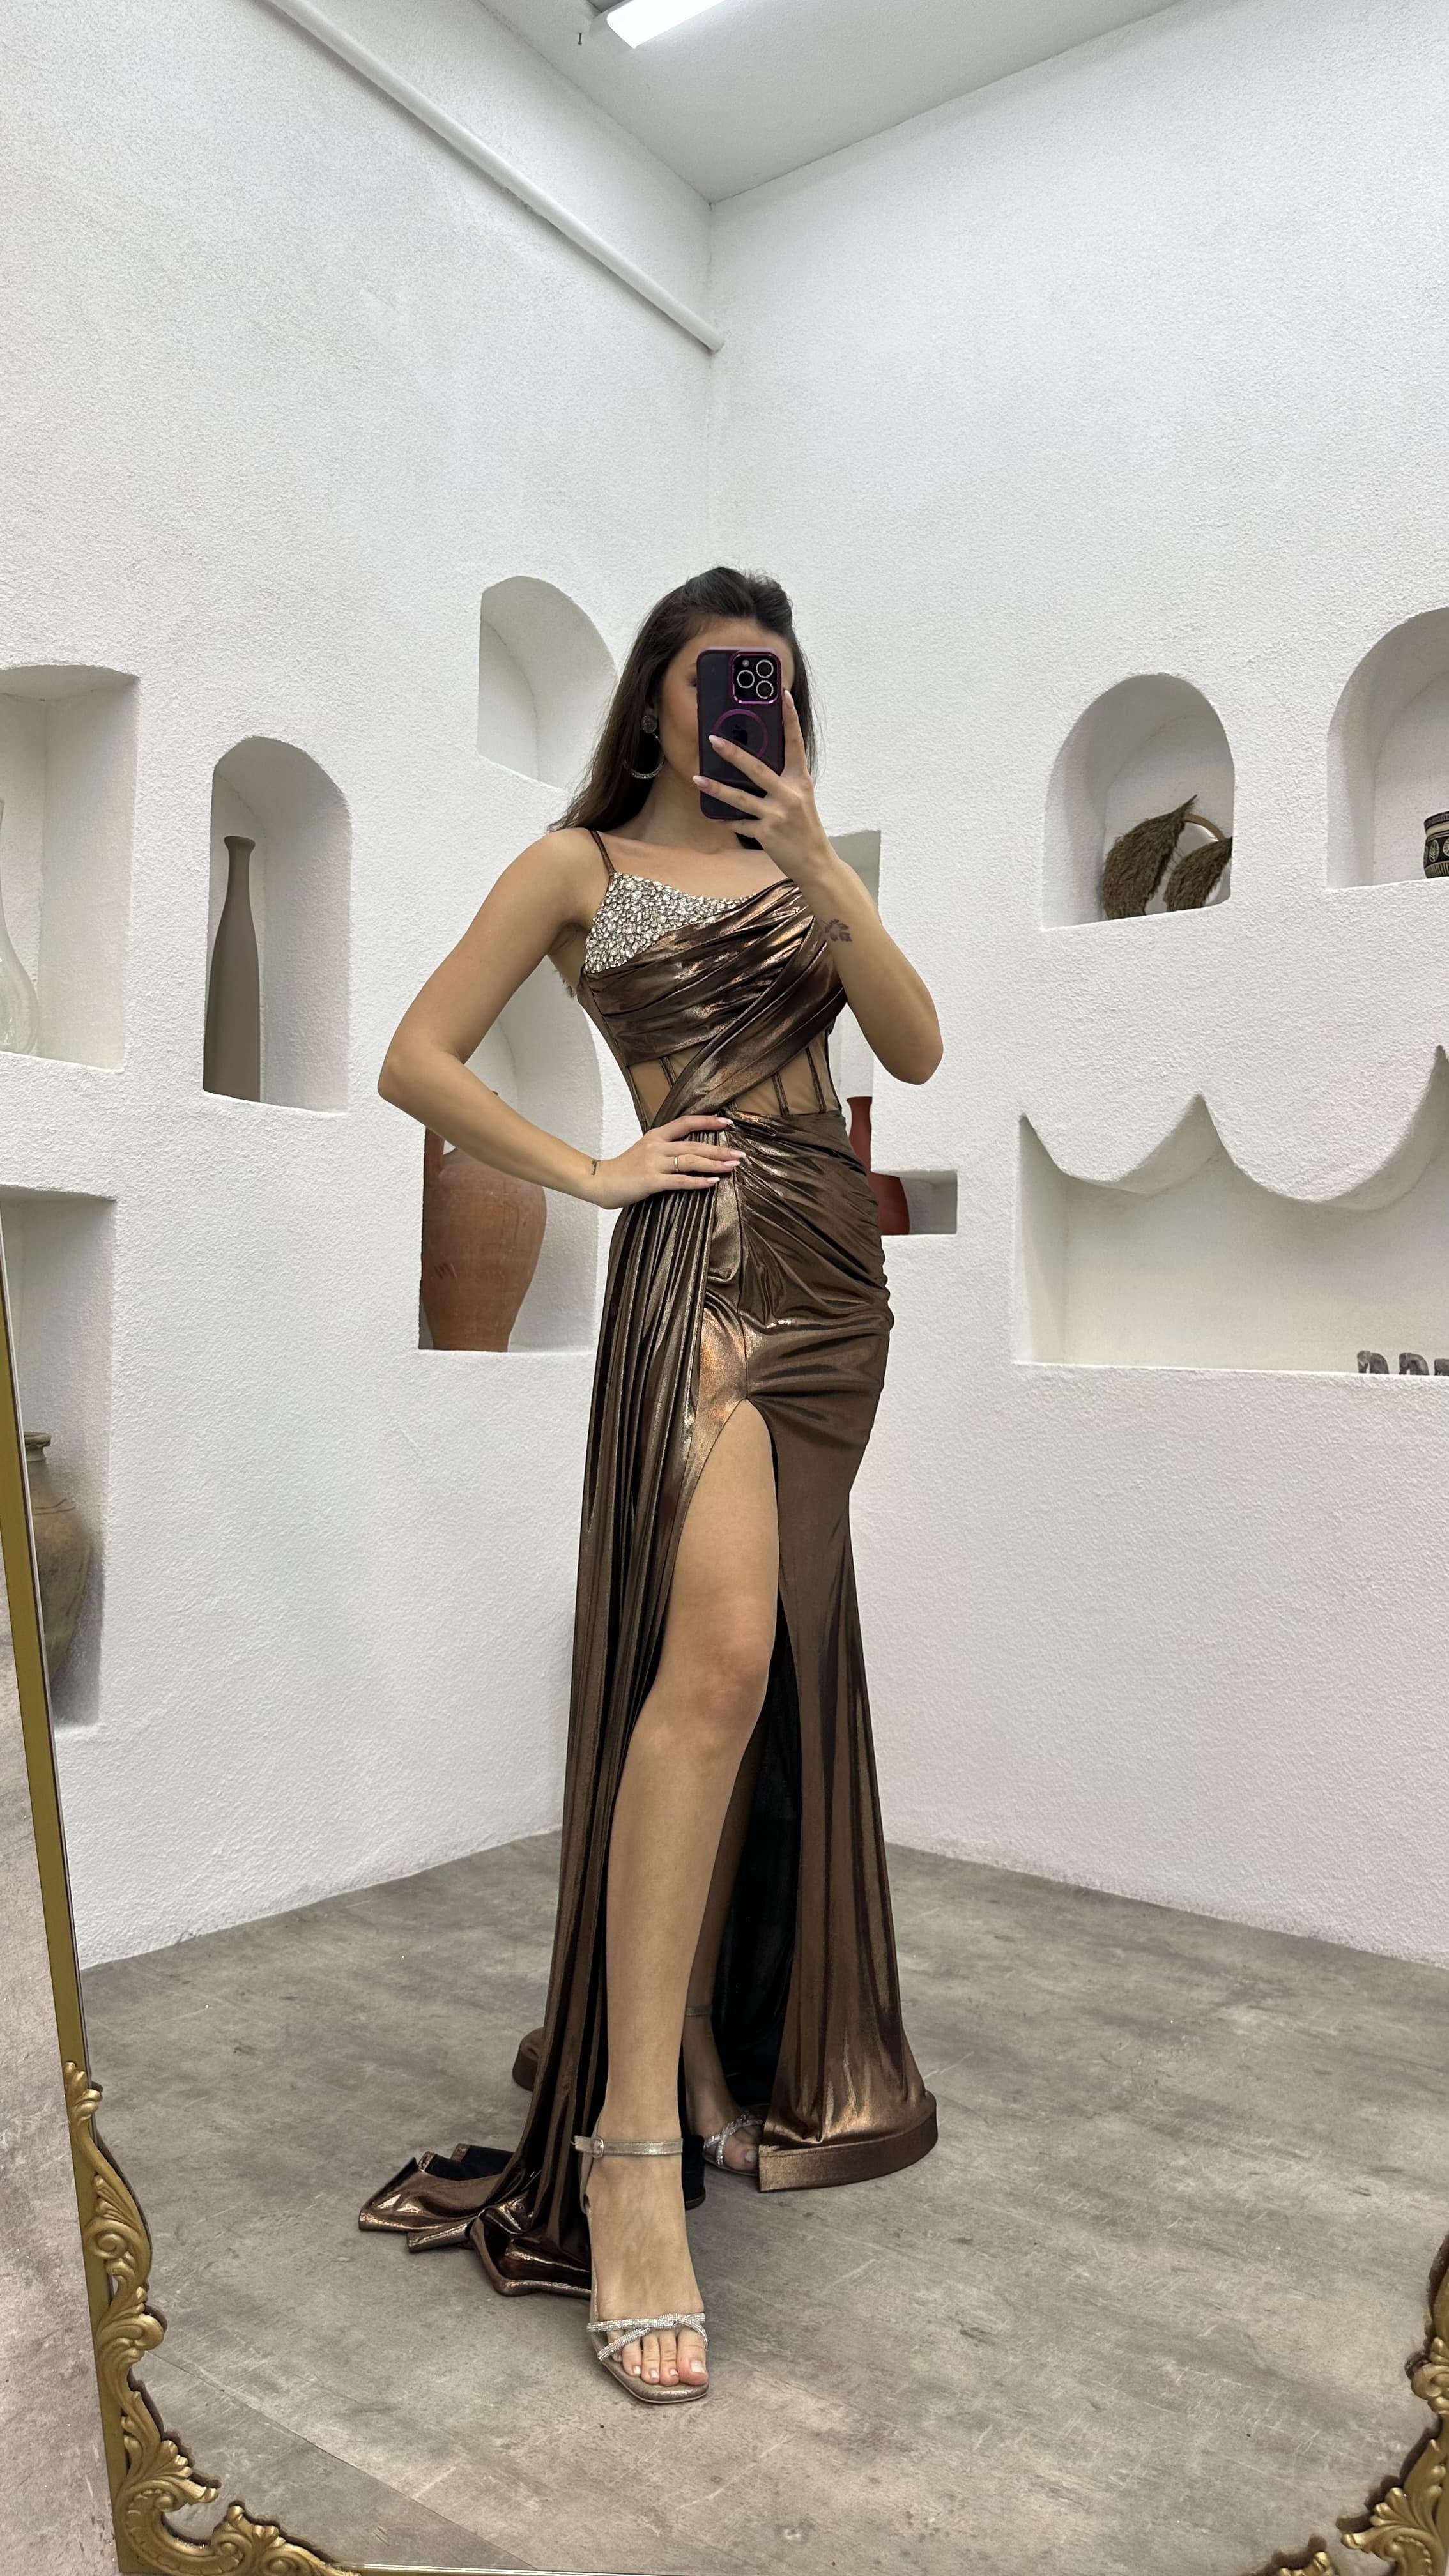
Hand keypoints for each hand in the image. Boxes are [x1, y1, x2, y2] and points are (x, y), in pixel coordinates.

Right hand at [590, 1115, 742, 1208]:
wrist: (600, 1181)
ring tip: (732, 1167)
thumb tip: (690, 1151)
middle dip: (719, 1149)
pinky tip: (712, 1183)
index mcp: (656, 1136)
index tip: (728, 1121)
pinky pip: (679, 1181)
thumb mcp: (645, 1150)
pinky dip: (697, 1182)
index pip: (686, 1123)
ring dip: (714, 1164)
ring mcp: (654, 1163)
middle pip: (694, 1144)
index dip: (708, 1121)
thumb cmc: (624, 1169)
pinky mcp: (651, 1181)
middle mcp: (657, 1146)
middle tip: (740, 1154)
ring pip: (690, 1160)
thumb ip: (665, 1148)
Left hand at [693, 690, 832, 887]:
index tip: (782, 696)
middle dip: (732, 753)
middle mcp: (789, 795)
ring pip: (740, 798)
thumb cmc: (806, 828)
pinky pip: (740, 823)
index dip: (790, 718)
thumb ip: (783, 781)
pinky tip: (716, 816)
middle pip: (757, 768)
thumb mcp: (801, 799)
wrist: (815, 862)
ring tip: (696, 779)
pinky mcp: (766, 833)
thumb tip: (755, 765)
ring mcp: (777, 815)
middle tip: (712, 740)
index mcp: (801, 781)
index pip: (795, 743)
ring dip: (716, 788)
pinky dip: (728, 820)